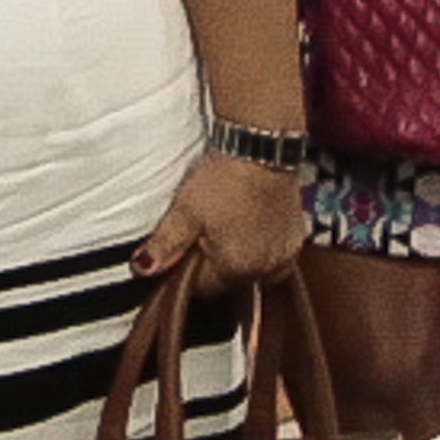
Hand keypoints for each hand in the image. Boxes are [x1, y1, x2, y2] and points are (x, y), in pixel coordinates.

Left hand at [137, 152, 309, 284]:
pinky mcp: (296, 241)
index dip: (185, 269)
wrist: (262, 151)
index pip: (201, 288)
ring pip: (249, 269)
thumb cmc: (226, 179)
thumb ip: (165, 246)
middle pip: (226, 280)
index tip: (180, 248)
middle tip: (202, 229)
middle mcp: (266, 270)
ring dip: (235, 256)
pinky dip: (256, 246)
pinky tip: (246, 223)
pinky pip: (270, 256)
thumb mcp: (185, 212)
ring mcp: (285, 256)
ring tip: (225, 223)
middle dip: (210, 262)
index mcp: (236, 269)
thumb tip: (143, 269)